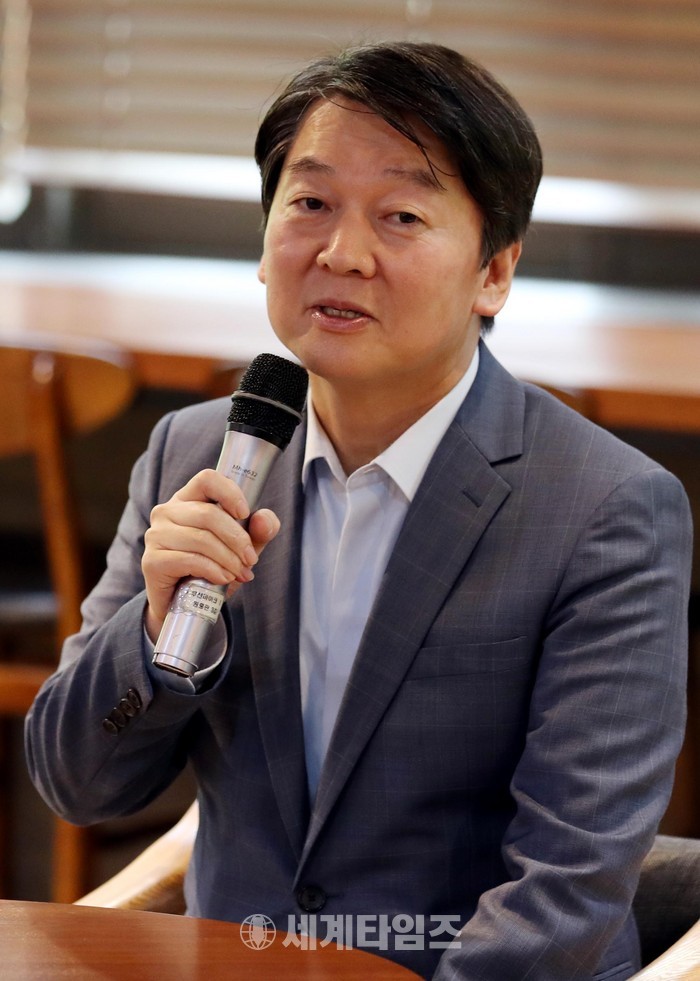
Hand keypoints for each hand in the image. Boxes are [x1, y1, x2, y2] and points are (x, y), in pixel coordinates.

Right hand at [142, 469, 279, 639]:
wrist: (185, 605)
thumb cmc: (213, 567)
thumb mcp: (242, 548)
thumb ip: (259, 531)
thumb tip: (263, 519)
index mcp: (188, 499)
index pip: (207, 479)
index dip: (229, 493)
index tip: (245, 513)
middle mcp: (167, 512)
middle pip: (208, 514)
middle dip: (237, 539)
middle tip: (251, 559)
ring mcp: (156, 535)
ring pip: (201, 538)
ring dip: (228, 559)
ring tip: (240, 573)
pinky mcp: (152, 561)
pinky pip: (189, 560)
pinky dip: (212, 570)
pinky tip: (223, 579)